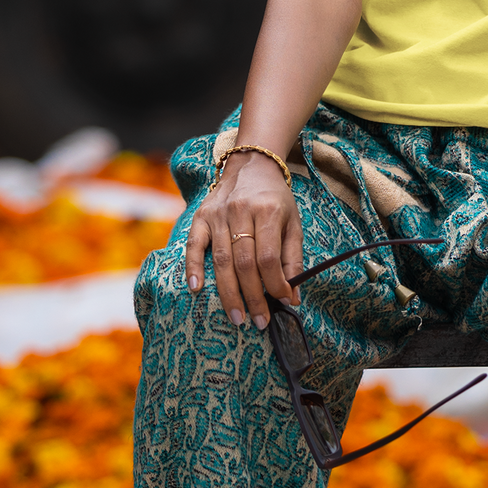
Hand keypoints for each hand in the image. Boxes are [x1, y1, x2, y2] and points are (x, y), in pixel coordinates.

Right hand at [185, 154, 303, 329]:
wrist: (252, 166)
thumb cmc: (275, 199)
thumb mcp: (292, 223)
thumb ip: (293, 258)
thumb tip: (293, 296)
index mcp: (268, 211)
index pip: (269, 257)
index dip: (275, 284)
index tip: (282, 303)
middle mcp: (240, 211)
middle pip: (244, 263)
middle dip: (253, 297)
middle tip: (259, 322)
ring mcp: (217, 214)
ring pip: (221, 260)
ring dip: (228, 293)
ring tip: (237, 317)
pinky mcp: (200, 216)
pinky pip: (194, 245)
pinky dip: (193, 268)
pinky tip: (196, 289)